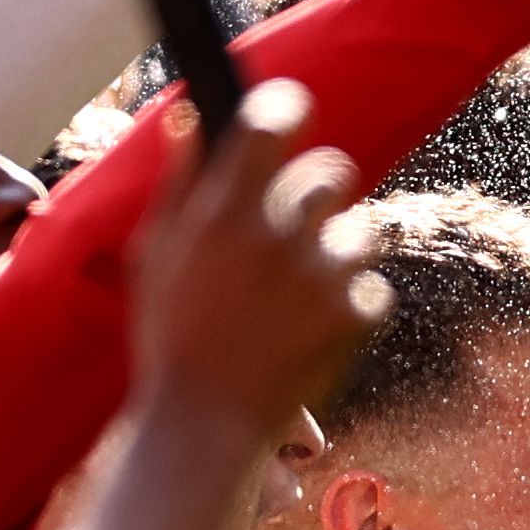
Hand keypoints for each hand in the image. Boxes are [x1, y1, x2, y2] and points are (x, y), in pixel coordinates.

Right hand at [130, 83, 384, 442]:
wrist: (205, 423)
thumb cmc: (171, 338)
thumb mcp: (155, 256)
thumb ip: (180, 182)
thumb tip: (190, 117)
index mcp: (224, 209)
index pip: (272, 121)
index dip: (289, 106)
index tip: (291, 112)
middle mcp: (278, 233)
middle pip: (334, 171)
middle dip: (320, 193)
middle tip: (296, 228)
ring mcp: (321, 274)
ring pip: (363, 229)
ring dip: (339, 252)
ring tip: (299, 294)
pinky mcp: (354, 315)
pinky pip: (374, 286)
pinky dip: (352, 304)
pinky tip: (312, 329)